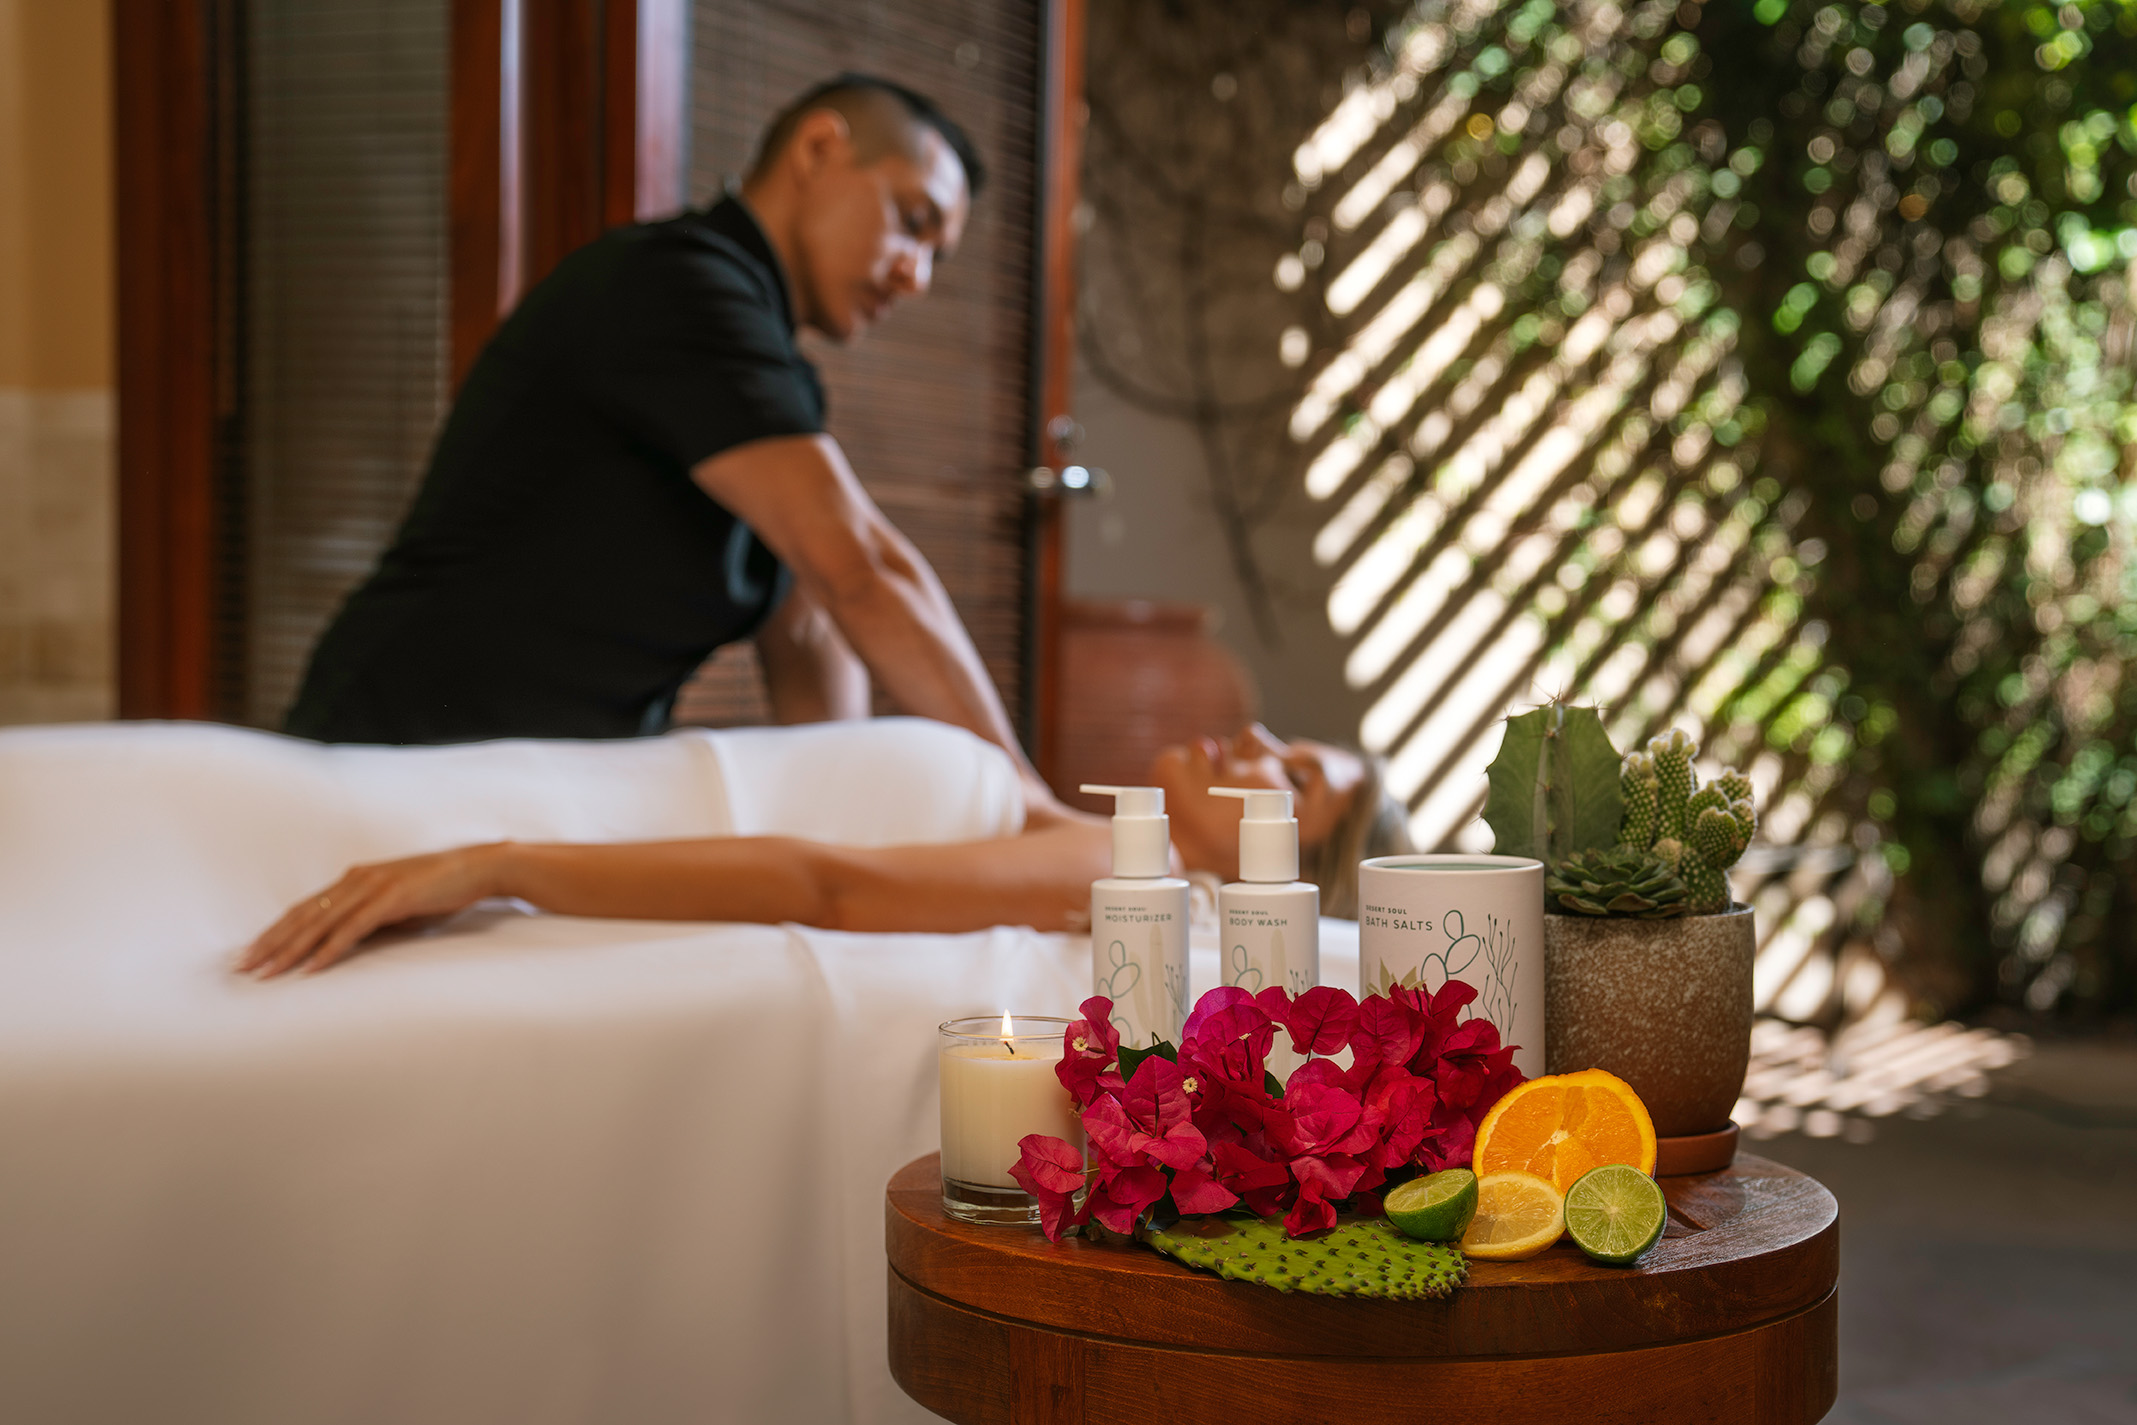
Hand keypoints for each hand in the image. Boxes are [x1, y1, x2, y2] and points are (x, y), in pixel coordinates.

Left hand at [239, 843, 508, 977]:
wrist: (478, 868)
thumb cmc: (442, 890)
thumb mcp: (398, 907)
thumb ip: (371, 921)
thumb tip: (350, 943)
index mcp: (354, 880)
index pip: (304, 909)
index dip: (275, 932)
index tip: (251, 953)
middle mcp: (355, 879)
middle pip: (302, 916)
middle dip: (270, 943)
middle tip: (242, 967)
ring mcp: (372, 887)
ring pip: (320, 923)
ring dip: (290, 950)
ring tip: (267, 972)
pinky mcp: (391, 898)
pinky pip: (353, 928)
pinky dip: (330, 949)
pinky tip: (312, 967)